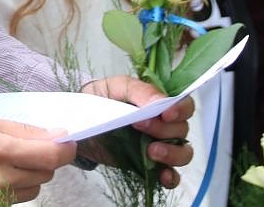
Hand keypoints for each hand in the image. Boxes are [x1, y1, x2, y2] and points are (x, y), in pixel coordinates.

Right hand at [0, 117, 75, 206]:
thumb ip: (22, 130)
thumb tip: (56, 134)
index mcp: (1, 150)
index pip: (51, 156)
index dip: (66, 149)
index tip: (68, 143)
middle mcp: (1, 178)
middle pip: (46, 174)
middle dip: (44, 161)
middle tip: (30, 150)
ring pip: (33, 191)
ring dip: (29, 177)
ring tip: (7, 164)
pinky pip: (15, 201)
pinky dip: (13, 189)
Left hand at [80, 76, 194, 188]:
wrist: (79, 121)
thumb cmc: (101, 98)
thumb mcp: (116, 87)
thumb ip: (139, 91)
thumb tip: (159, 102)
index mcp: (160, 103)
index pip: (184, 106)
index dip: (181, 110)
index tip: (166, 113)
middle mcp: (164, 126)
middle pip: (182, 130)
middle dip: (164, 130)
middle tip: (140, 126)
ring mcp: (158, 147)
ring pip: (182, 153)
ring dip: (172, 153)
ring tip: (151, 151)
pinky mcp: (148, 166)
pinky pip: (170, 176)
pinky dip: (171, 177)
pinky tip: (163, 175)